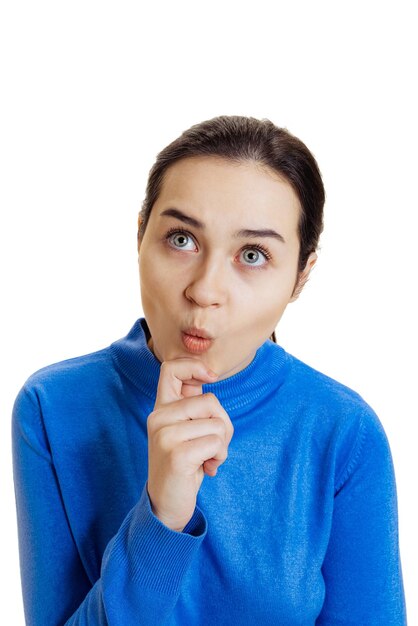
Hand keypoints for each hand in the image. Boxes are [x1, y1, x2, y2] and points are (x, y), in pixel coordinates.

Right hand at [146, 358, 233, 531]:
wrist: (166, 505)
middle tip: (214, 445)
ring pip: (217, 424)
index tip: (211, 378)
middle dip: (224, 424)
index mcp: (161, 408)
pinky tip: (207, 469)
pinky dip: (219, 457)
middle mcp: (158, 417)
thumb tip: (207, 375)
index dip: (195, 366)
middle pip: (210, 401)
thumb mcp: (186, 430)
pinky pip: (216, 443)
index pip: (171, 368)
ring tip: (208, 458)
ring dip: (222, 445)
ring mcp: (164, 435)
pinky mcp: (176, 454)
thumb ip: (193, 405)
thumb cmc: (184, 464)